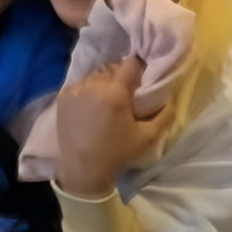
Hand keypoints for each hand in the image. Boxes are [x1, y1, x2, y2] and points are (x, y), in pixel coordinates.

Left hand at [55, 57, 176, 199]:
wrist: (83, 167)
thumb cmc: (118, 152)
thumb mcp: (148, 136)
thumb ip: (164, 114)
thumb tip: (169, 97)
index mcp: (115, 92)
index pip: (129, 64)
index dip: (138, 68)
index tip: (141, 78)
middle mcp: (92, 85)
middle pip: (110, 68)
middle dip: (120, 76)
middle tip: (126, 91)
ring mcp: (74, 89)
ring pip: (93, 74)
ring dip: (103, 81)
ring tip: (107, 98)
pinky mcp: (62, 96)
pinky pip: (79, 84)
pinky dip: (87, 89)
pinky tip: (91, 105)